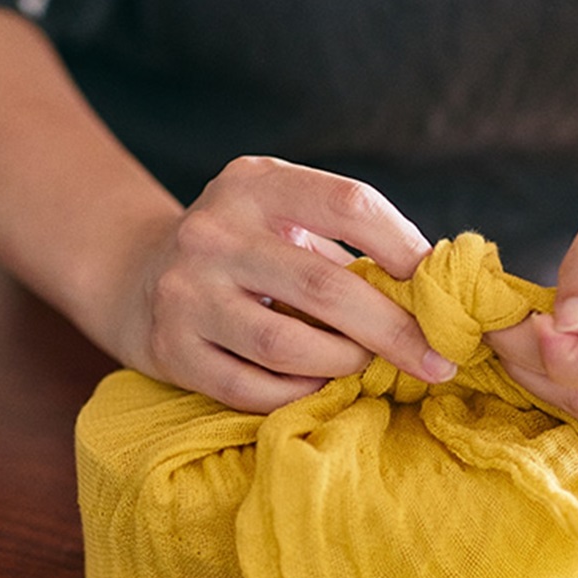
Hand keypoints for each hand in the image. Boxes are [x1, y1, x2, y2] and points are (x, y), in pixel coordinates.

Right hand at [108, 156, 455, 411]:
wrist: (136, 274)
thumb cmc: (244, 249)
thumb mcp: (284, 218)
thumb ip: (349, 244)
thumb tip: (435, 291)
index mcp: (255, 184)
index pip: (349, 204)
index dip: (404, 248)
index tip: (440, 288)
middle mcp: (214, 231)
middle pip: (326, 288)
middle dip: (395, 331)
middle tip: (438, 360)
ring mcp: (186, 291)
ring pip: (287, 347)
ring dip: (344, 364)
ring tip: (364, 364)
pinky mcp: (171, 347)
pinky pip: (252, 388)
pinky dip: (299, 393)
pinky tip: (317, 385)